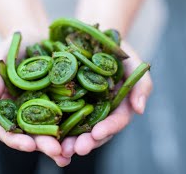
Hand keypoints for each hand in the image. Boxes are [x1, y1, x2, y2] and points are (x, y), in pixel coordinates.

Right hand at [0, 36, 70, 166]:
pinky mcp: (65, 100)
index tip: (29, 145)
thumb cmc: (13, 47)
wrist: (36, 36)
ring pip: (54, 130)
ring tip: (73, 151)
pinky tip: (88, 132)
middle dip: (45, 145)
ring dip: (63, 143)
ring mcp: (47, 108)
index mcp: (10, 108)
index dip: (17, 140)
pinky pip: (72, 114)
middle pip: (34, 135)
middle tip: (58, 152)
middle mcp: (28, 113)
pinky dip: (78, 125)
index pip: (8, 131)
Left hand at [60, 41, 152, 157]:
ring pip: (76, 130)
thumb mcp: (133, 62)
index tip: (97, 133)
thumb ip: (141, 84)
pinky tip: (45, 134)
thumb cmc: (116, 49)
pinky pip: (59, 116)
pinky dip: (53, 127)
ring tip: (59, 149)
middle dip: (86, 142)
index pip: (116, 121)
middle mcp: (100, 111)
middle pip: (95, 132)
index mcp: (117, 105)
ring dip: (69, 141)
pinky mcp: (64, 102)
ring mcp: (81, 108)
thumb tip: (140, 110)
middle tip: (75, 149)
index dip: (108, 128)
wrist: (91, 36)